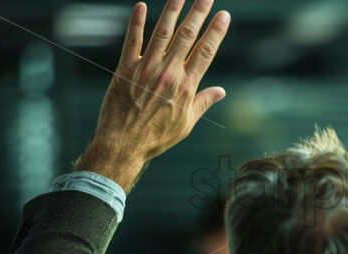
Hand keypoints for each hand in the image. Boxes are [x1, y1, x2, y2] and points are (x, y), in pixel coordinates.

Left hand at [75, 0, 229, 192]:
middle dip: (198, 12)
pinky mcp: (126, 69)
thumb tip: (220, 92)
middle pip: (187, 36)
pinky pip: (133, 41)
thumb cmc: (156, 138)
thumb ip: (203, 103)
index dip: (216, 31)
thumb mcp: (186, 124)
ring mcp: (146, 69)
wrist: (123, 144)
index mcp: (187, 87)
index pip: (206, 52)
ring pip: (163, 32)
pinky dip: (136, 22)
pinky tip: (141, 6)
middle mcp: (169, 74)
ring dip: (172, 10)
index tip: (223, 15)